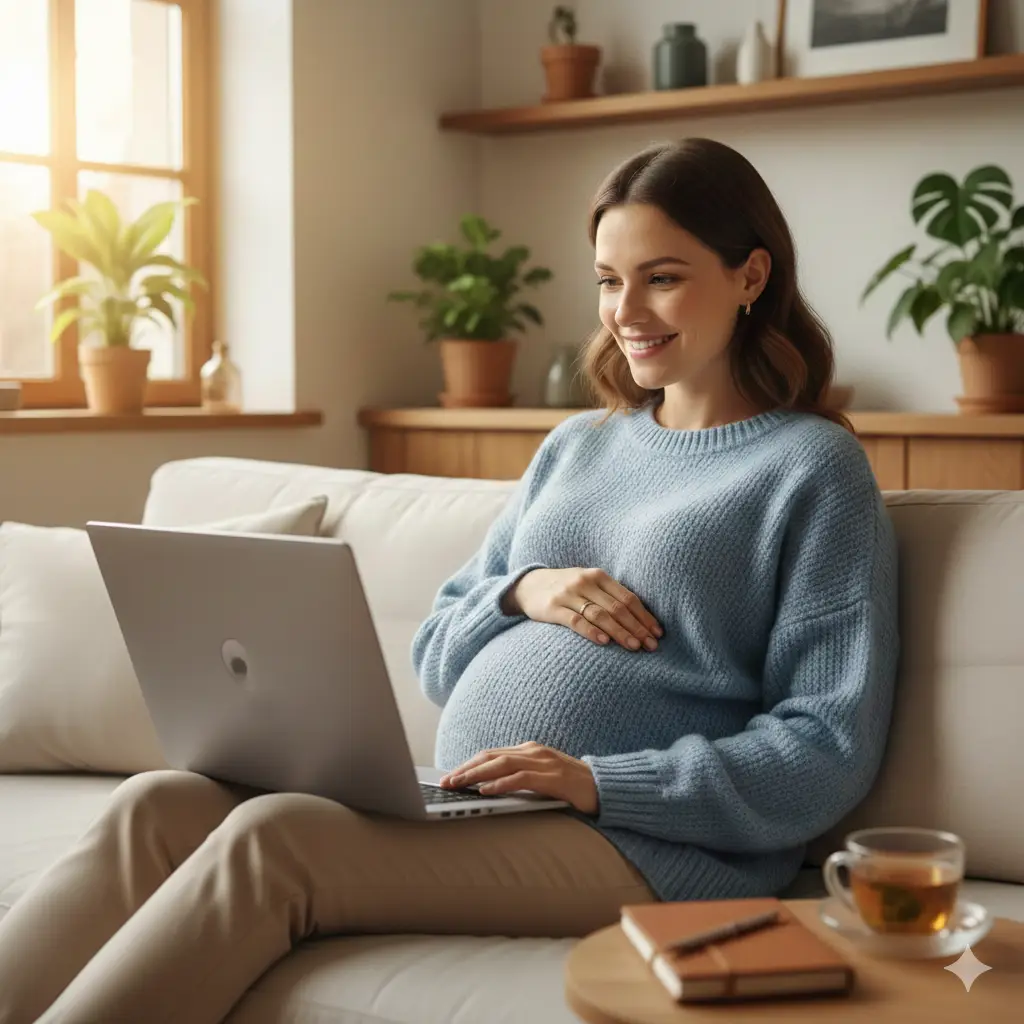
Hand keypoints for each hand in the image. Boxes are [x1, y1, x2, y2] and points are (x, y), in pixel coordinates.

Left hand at [439, 741, 598, 814]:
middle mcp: (534, 751)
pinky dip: (501, 783)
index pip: (491, 754)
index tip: (449, 775)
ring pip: (501, 764)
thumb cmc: (572, 787)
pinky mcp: (552, 776)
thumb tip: (488, 787)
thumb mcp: (542, 779)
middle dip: (465, 768)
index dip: (468, 764)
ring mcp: (543, 762)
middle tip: (444, 781)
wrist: (606, 786)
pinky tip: (486, 790)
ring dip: (476, 775)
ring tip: (458, 785)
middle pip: (491, 756)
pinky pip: (521, 778)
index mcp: (530, 750)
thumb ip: (520, 778)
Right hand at [504, 567, 662, 651]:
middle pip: (617, 608)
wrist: (528, 585)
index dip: (645, 617)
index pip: (628, 598)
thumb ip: (610, 596)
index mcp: (598, 576)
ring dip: (620, 632)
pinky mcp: (553, 608)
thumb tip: (642, 619)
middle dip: (637, 628)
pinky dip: (592, 631)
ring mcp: (568, 594)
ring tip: (634, 647)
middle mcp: (585, 582)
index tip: (658, 634)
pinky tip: (605, 642)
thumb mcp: (588, 584)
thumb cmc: (566, 588)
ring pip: (600, 615)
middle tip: (651, 646)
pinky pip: (576, 621)